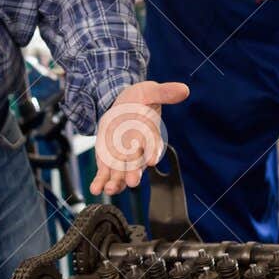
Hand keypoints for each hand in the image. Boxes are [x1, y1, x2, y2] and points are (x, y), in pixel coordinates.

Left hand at [90, 80, 188, 196]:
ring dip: (116, 183)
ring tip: (109, 189)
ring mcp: (123, 159)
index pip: (154, 146)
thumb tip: (183, 89)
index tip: (153, 159)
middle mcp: (138, 151)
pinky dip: (100, 182)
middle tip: (133, 181)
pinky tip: (95, 189)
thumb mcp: (150, 91)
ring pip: (121, 174)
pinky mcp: (108, 161)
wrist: (120, 106)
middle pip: (137, 165)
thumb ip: (164, 93)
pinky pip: (105, 175)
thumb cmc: (139, 100)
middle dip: (135, 173)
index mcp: (150, 136)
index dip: (154, 152)